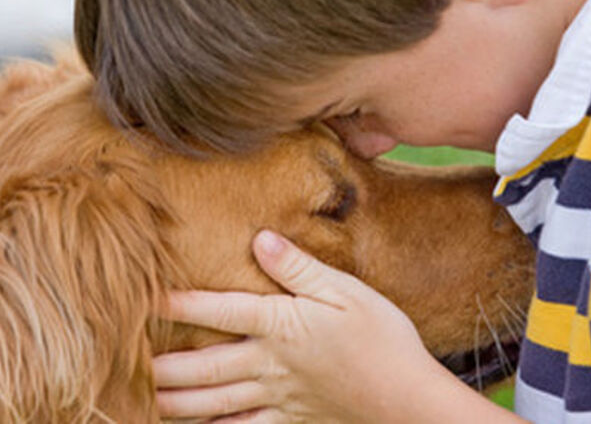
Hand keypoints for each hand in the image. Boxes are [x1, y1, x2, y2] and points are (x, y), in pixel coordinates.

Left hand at [153, 230, 445, 422]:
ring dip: (177, 401)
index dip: (182, 302)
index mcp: (283, 324)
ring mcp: (278, 397)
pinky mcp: (292, 421)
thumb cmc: (383, 338)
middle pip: (205, 366)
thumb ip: (300, 268)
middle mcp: (271, 363)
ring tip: (147, 398)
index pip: (221, 310)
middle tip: (130, 361)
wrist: (407, 397)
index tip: (147, 296)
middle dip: (164, 365)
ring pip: (215, 402)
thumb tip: (260, 238)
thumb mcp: (346, 292)